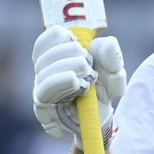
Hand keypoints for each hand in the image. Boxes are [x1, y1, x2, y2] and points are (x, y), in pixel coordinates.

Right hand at [31, 27, 126, 146]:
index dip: (53, 37)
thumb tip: (109, 42)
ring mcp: (41, 93)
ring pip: (42, 74)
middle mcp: (42, 76)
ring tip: (86, 70)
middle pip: (41, 58)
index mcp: (53, 61)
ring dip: (66, 66)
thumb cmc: (102, 90)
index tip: (71, 36)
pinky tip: (75, 80)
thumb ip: (112, 56)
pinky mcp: (43, 111)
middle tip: (86, 59)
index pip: (42, 45)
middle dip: (65, 52)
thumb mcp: (112, 71)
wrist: (101, 117)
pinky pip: (44, 93)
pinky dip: (60, 81)